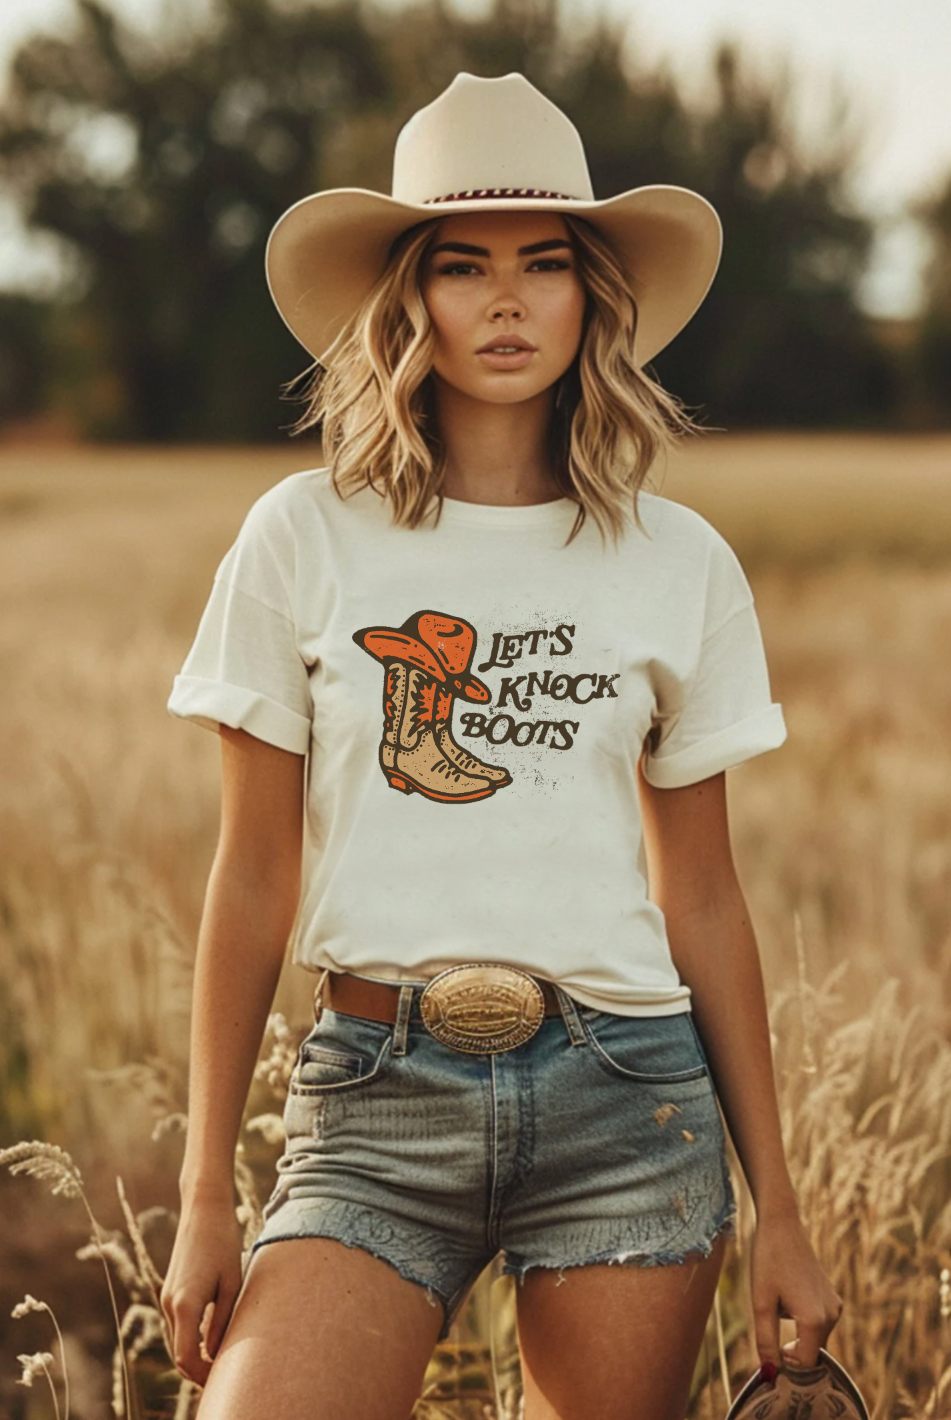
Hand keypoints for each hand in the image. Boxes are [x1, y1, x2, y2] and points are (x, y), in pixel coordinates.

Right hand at [160, 1195, 244, 1386]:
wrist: (203, 1208)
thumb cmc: (223, 1241)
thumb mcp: (231, 1282)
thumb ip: (222, 1320)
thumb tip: (215, 1352)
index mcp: (185, 1304)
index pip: (186, 1358)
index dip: (203, 1375)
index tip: (222, 1380)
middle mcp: (169, 1304)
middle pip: (179, 1354)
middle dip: (198, 1370)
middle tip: (224, 1377)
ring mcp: (167, 1296)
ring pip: (177, 1340)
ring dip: (195, 1355)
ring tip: (222, 1360)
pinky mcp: (171, 1289)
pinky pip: (177, 1324)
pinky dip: (190, 1338)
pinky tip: (211, 1338)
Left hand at [750, 1209, 842, 1368]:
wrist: (782, 1225)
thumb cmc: (768, 1261)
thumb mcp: (761, 1304)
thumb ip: (766, 1341)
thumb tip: (769, 1373)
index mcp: (815, 1320)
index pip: (804, 1363)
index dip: (785, 1362)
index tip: (770, 1346)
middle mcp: (832, 1315)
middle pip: (811, 1351)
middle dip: (791, 1348)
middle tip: (770, 1324)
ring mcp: (835, 1305)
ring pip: (814, 1337)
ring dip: (796, 1331)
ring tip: (778, 1302)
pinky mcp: (833, 1297)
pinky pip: (818, 1321)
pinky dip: (803, 1319)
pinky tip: (788, 1293)